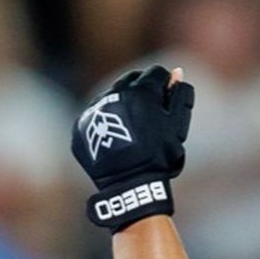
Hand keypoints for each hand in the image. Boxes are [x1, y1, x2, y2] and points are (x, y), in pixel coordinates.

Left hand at [71, 65, 193, 231]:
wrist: (131, 186)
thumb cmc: (159, 156)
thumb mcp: (177, 125)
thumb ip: (179, 95)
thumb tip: (177, 72)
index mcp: (141, 91)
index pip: (155, 73)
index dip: (164, 85)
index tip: (165, 100)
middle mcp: (114, 94)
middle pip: (131, 79)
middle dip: (142, 89)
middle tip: (148, 112)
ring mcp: (94, 109)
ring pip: (111, 95)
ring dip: (123, 103)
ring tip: (131, 127)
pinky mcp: (80, 126)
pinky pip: (95, 114)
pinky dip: (105, 120)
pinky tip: (115, 137)